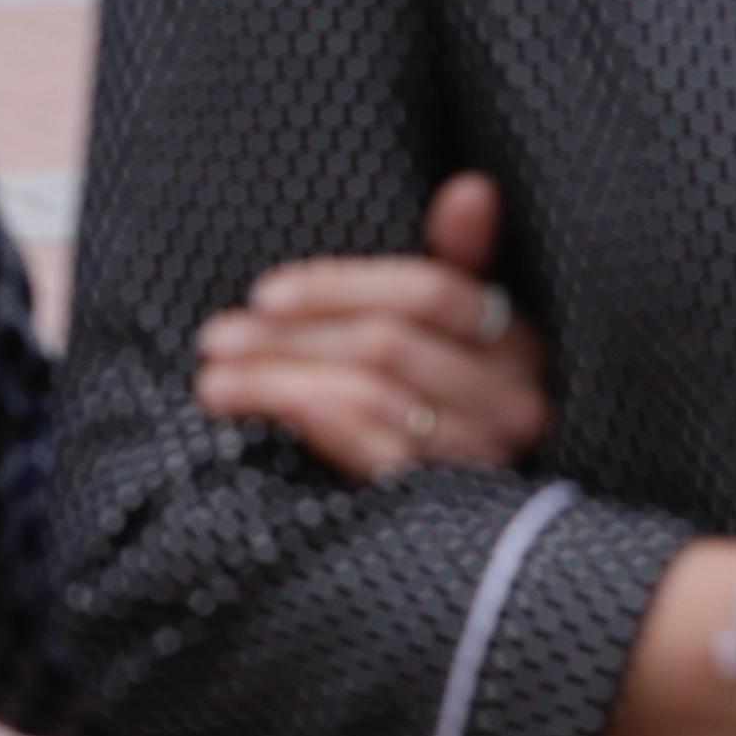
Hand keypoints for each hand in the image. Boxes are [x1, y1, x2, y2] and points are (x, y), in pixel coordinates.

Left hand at [190, 173, 552, 481]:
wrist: (485, 547)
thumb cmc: (452, 407)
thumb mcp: (463, 335)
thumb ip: (462, 263)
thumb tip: (472, 188)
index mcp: (521, 343)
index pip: (431, 293)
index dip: (340, 286)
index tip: (264, 295)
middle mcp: (517, 402)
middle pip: (388, 344)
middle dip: (290, 336)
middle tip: (217, 338)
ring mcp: (488, 460)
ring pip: (374, 396)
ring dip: (280, 381)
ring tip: (215, 381)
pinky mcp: (454, 512)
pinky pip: (384, 458)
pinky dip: (322, 424)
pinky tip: (271, 412)